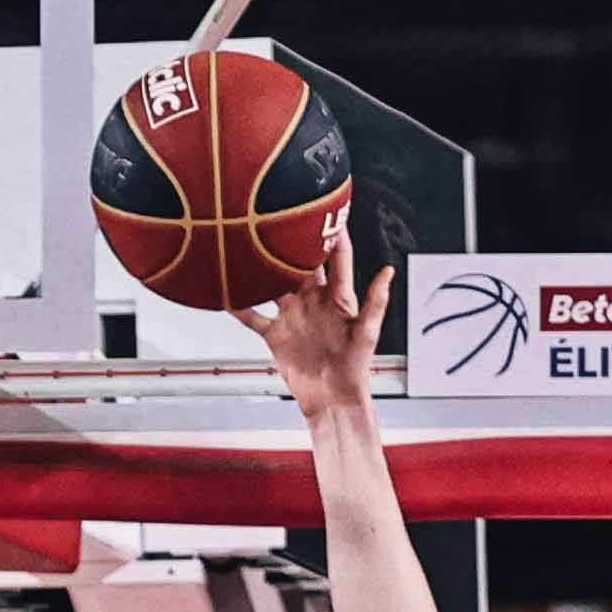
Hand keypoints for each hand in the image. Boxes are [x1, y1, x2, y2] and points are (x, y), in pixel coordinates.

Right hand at [241, 231, 393, 430]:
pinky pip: (252, 316)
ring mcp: (292, 315)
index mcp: (336, 296)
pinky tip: (223, 291)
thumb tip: (388, 271)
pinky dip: (238, 305)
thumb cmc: (356, 368)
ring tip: (242, 247)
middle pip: (297, 264)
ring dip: (257, 268)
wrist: (333, 400)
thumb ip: (375, 302)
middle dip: (287, 242)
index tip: (326, 211)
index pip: (336, 258)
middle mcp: (312, 300)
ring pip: (270, 284)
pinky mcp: (275, 334)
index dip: (332, 235)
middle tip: (274, 216)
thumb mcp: (367, 333)